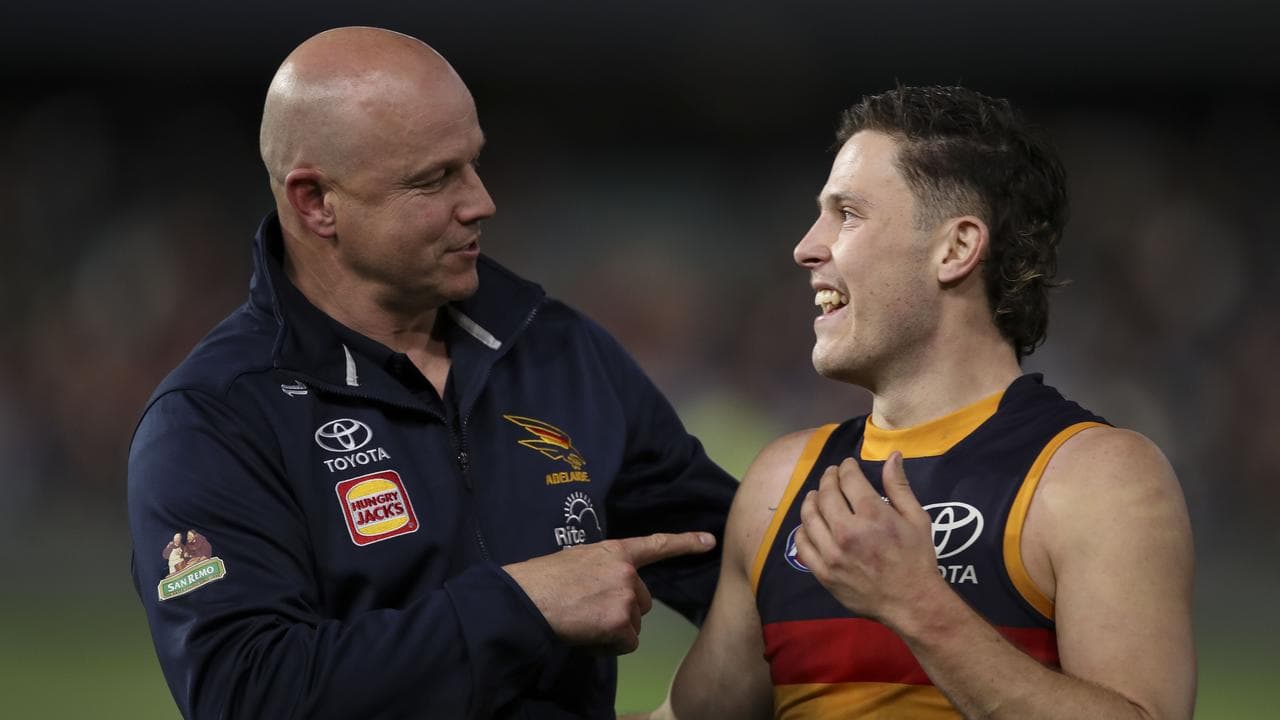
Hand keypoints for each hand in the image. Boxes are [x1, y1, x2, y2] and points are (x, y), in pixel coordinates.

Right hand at [503, 531, 715, 654]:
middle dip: (622, 612)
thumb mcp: (578, 561)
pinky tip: (587, 634)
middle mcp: (626, 572)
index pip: (656, 545)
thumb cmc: (542, 581)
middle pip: (642, 602)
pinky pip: (626, 644)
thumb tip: (605, 589)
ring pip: (633, 625)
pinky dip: (608, 646)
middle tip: (589, 611)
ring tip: (583, 621)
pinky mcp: (620, 622)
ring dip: (613, 630)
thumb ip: (602, 570)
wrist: (527, 599)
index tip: (709, 541)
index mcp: (615, 551)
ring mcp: (625, 596)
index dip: (685, 542)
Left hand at [794, 452, 943, 626]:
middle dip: (828, 479)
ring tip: (816, 495)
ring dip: (811, 500)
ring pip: (809, 517)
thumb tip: (892, 456)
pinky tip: (808, 524)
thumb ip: (899, 487)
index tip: (847, 466)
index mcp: (872, 515)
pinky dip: (802, 530)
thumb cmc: (917, 559)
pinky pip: (802, 545)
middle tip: (832, 476)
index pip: (848, 479)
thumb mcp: (917, 518)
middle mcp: (848, 532)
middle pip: (826, 494)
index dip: (846, 467)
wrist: (911, 602)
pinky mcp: (824, 573)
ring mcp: (832, 554)